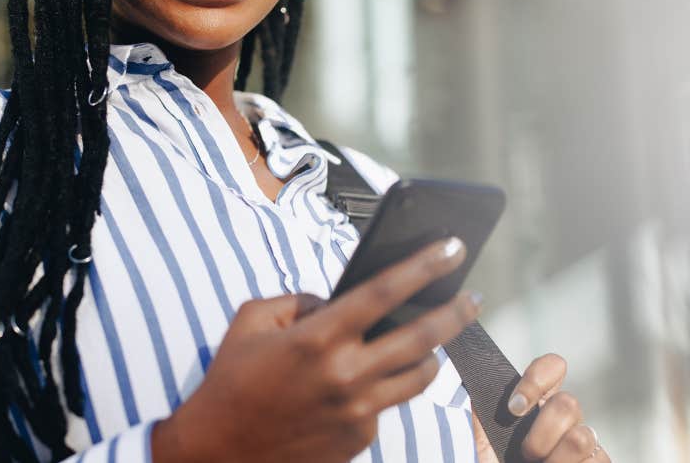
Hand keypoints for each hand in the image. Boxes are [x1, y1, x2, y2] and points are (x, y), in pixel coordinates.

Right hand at [152, 237, 480, 462]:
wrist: (217, 453)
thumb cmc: (230, 383)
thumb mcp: (251, 322)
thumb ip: (297, 300)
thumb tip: (331, 301)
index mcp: (319, 338)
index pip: (385, 291)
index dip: (424, 265)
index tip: (452, 247)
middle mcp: (346, 374)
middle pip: (423, 338)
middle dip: (456, 312)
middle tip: (472, 298)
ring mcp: (357, 412)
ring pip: (418, 377)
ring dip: (431, 355)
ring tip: (431, 343)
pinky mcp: (358, 440)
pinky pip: (386, 406)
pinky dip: (383, 388)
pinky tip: (367, 382)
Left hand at [474, 353, 609, 462]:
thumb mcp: (479, 437)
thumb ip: (483, 405)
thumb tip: (475, 374)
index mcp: (537, 405)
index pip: (553, 368)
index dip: (536, 381)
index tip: (513, 409)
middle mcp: (564, 421)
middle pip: (569, 404)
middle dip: (541, 435)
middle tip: (524, 456)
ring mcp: (585, 446)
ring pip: (583, 437)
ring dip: (555, 460)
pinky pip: (600, 462)